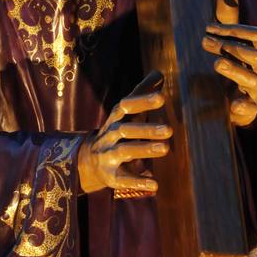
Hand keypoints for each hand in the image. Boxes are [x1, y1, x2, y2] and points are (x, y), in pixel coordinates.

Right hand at [78, 70, 171, 195]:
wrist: (88, 160)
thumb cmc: (116, 130)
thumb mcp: (126, 112)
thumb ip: (142, 93)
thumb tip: (159, 73)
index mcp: (117, 117)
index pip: (127, 106)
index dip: (142, 101)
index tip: (161, 97)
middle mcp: (110, 134)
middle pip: (126, 130)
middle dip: (146, 129)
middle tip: (169, 130)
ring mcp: (109, 155)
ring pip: (125, 151)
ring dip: (144, 150)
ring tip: (165, 148)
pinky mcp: (111, 176)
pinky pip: (123, 179)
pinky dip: (137, 181)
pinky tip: (155, 184)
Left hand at [202, 0, 256, 127]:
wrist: (235, 98)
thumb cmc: (233, 60)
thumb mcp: (228, 38)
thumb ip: (227, 17)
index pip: (256, 36)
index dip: (235, 30)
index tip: (209, 26)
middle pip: (253, 55)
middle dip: (230, 46)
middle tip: (204, 41)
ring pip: (254, 80)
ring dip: (235, 71)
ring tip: (217, 63)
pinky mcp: (250, 108)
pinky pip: (251, 108)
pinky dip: (245, 106)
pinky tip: (234, 105)